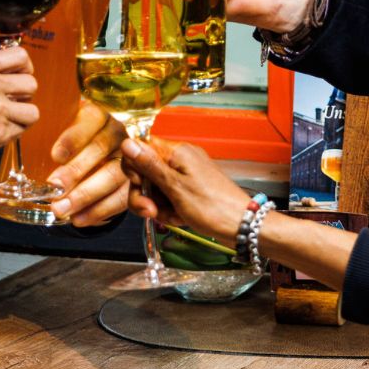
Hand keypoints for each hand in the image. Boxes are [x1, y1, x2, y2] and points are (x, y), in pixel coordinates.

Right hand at [0, 46, 38, 173]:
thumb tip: (6, 71)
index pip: (20, 56)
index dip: (25, 68)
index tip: (21, 76)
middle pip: (31, 84)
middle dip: (25, 94)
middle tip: (13, 101)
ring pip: (32, 111)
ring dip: (23, 116)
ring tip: (8, 118)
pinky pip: (22, 130)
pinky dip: (13, 132)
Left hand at [45, 102, 129, 226]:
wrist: (101, 155)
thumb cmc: (74, 142)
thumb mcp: (63, 131)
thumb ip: (49, 134)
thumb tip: (20, 147)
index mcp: (98, 115)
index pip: (89, 121)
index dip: (73, 138)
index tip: (55, 155)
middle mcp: (117, 133)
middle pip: (101, 149)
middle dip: (76, 171)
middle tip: (55, 187)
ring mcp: (130, 158)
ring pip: (113, 175)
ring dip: (86, 195)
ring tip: (63, 209)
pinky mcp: (134, 183)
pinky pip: (122, 197)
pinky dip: (99, 211)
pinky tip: (79, 219)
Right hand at [120, 136, 249, 245]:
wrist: (241, 226)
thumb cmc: (212, 207)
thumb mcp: (175, 187)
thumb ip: (149, 165)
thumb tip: (128, 142)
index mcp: (177, 152)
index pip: (141, 149)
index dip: (135, 169)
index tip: (141, 185)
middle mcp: (180, 160)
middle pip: (145, 173)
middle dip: (145, 195)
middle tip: (152, 211)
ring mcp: (185, 176)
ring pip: (155, 189)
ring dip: (158, 206)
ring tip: (171, 217)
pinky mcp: (189, 191)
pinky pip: (168, 199)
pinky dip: (170, 211)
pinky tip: (180, 218)